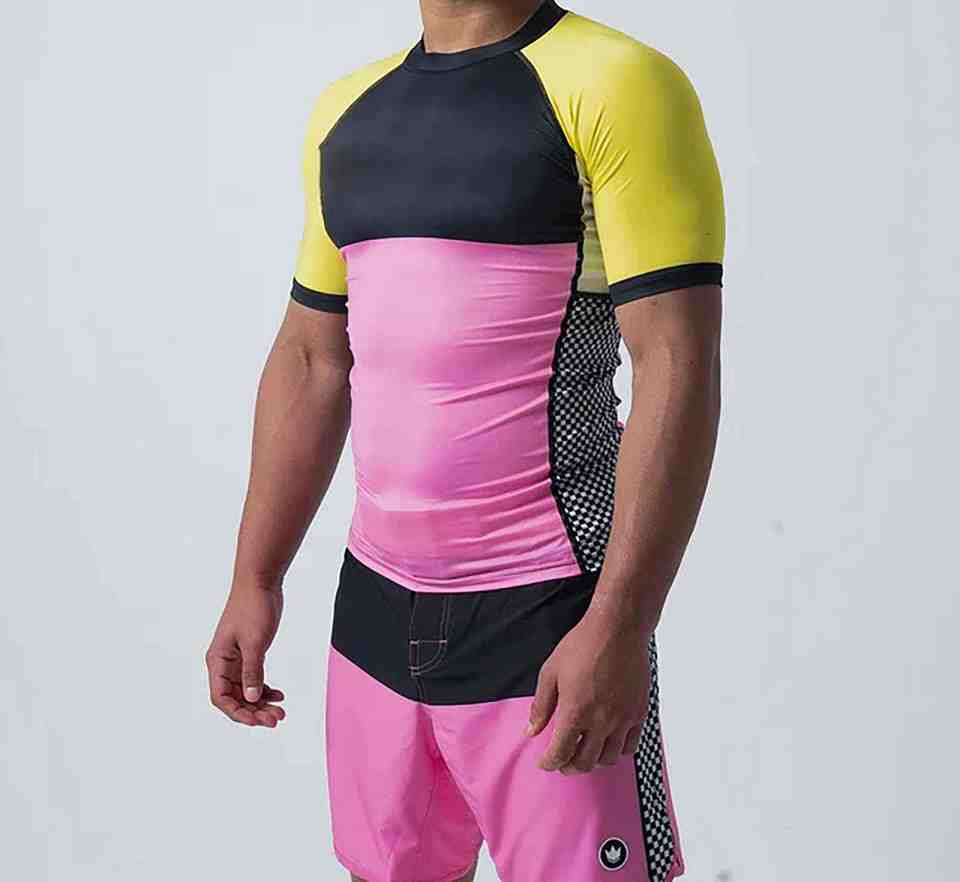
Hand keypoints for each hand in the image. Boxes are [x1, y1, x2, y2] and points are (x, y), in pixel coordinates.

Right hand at [206, 584, 285, 726]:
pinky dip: (265, 688)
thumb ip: (252, 671)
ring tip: (281, 711)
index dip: (238, 713)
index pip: (221, 698)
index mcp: (217, 660)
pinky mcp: (249, 652)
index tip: (258, 721)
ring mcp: (236, 658)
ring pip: (246, 690)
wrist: (260, 582)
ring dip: (261, 703)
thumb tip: (252, 699)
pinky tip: (279, 694)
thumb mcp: (255, 642)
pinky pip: (253, 678)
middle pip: (235, 698)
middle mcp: (223, 663)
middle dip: (254, 711)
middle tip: (277, 719)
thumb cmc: (253, 608)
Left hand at [526, 607, 650, 773]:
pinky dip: (617, 751)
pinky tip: (607, 742)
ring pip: (608, 759)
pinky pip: (630, 746)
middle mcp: (601, 720)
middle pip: (585, 762)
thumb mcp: (551, 671)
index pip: (560, 754)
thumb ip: (541, 705)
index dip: (549, 763)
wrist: (618, 628)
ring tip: (584, 752)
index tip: (545, 762)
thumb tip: (531, 731)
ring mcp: (623, 718)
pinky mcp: (639, 712)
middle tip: (562, 760)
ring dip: (593, 761)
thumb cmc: (582, 645)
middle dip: (569, 766)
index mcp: (575, 711)